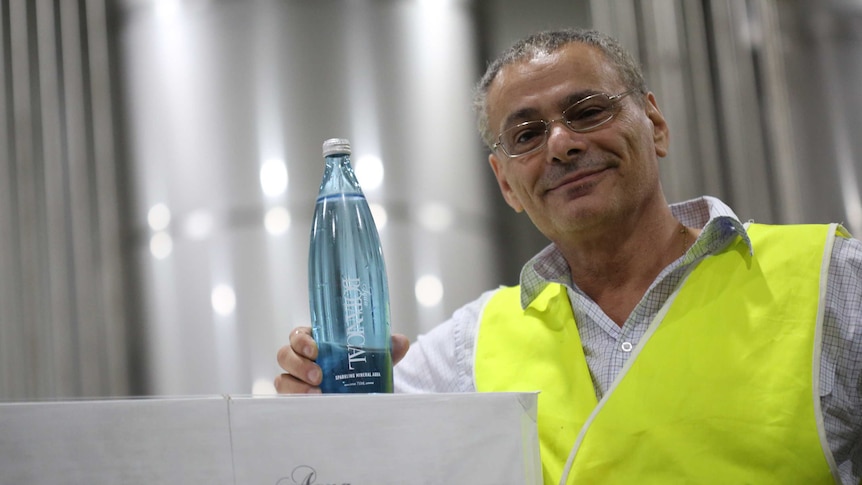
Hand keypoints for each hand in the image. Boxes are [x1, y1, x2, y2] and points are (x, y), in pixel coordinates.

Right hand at [274, 327, 410, 393]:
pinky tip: (314, 405)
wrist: (361, 390)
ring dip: (297, 386)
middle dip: (299, 364)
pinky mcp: (296, 398)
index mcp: (314, 341)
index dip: (302, 341)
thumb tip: (401, 341)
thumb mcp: (374, 355)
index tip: (316, 349)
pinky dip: (297, 401)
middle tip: (319, 375)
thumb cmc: (360, 365)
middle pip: (285, 355)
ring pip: (283, 379)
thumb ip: (387, 347)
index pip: (298, 336)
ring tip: (317, 393)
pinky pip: (287, 399)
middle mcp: (300, 359)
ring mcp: (295, 380)